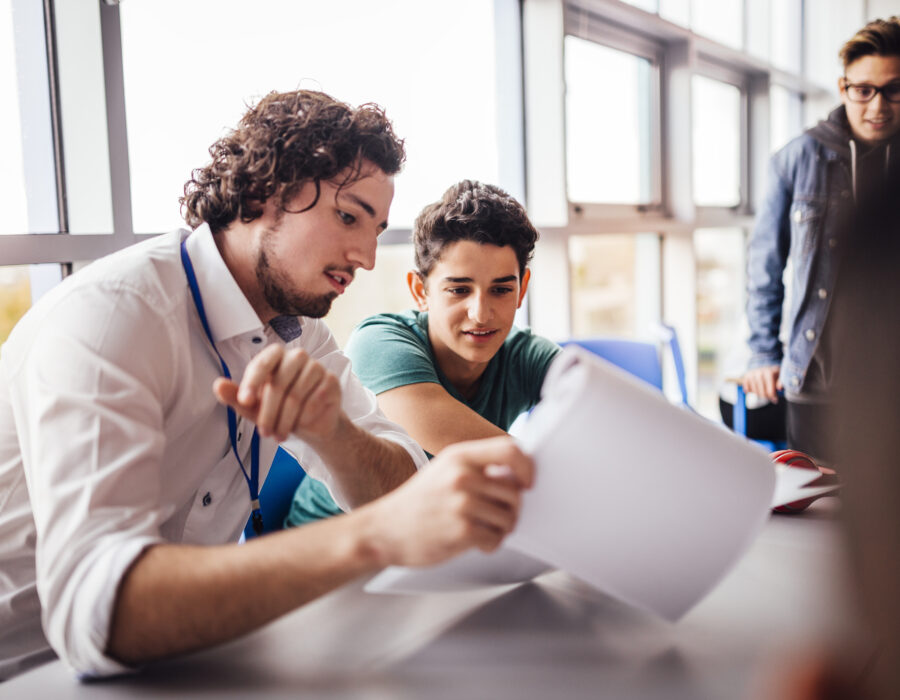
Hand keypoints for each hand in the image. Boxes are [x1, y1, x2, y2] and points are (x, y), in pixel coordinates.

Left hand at [213, 345, 341, 442]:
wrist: (313, 424)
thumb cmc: (281, 410)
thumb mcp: (254, 407)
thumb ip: (236, 396)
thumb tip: (218, 385)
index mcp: (275, 356)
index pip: (263, 363)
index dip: (252, 382)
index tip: (244, 401)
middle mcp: (297, 356)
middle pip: (278, 383)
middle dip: (268, 412)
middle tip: (263, 432)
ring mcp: (316, 367)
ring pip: (296, 395)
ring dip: (285, 420)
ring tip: (279, 434)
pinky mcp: (331, 380)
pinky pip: (315, 400)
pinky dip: (305, 417)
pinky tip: (301, 423)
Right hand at [367, 437, 534, 567]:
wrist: (383, 530)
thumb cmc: (417, 503)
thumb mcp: (443, 471)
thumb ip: (476, 468)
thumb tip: (516, 475)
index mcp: (459, 456)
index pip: (510, 449)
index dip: (527, 466)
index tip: (527, 482)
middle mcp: (462, 476)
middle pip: (514, 490)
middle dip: (512, 508)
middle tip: (498, 516)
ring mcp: (462, 503)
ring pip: (509, 517)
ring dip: (502, 528)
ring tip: (484, 529)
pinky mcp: (462, 531)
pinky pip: (496, 539)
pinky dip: (491, 544)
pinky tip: (476, 542)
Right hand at [742, 365, 782, 402]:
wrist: (763, 366)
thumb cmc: (773, 374)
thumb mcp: (780, 376)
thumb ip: (781, 382)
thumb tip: (779, 388)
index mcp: (769, 373)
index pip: (770, 391)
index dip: (773, 397)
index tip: (775, 399)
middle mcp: (759, 373)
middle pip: (762, 393)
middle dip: (766, 396)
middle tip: (769, 395)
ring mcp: (751, 375)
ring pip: (755, 392)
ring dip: (759, 394)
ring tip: (762, 391)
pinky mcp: (746, 377)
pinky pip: (747, 389)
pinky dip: (750, 391)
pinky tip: (755, 389)